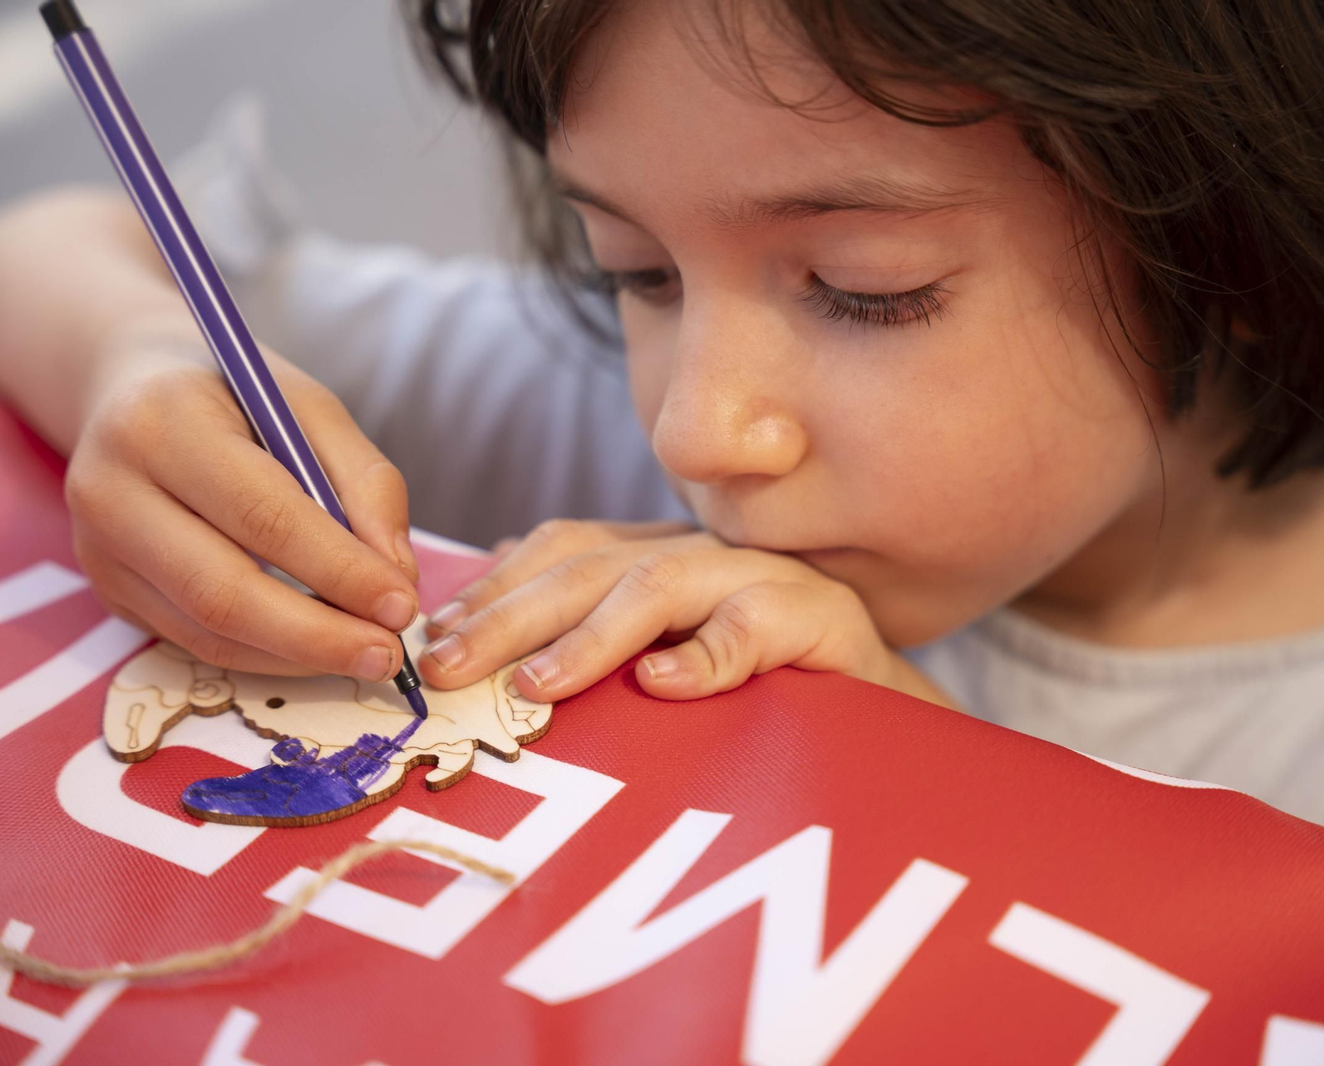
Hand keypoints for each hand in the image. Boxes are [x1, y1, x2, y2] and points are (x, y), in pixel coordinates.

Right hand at [65, 319, 420, 678]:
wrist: (128, 390)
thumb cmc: (233, 396)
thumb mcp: (308, 407)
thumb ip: (364, 483)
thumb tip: (397, 577)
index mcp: (163, 424)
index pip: (262, 515)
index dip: (339, 570)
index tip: (401, 605)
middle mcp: (112, 490)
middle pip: (222, 591)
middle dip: (317, 635)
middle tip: (388, 654)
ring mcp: (99, 550)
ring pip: (207, 631)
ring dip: (297, 656)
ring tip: (365, 655)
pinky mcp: (109, 591)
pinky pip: (194, 641)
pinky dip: (266, 655)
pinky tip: (316, 650)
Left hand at [417, 519, 959, 707]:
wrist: (887, 721)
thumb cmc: (764, 700)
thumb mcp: (669, 668)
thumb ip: (598, 642)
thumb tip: (491, 628)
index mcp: (664, 558)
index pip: (566, 550)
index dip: (498, 588)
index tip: (436, 639)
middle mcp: (705, 555)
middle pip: (592, 566)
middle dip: (513, 614)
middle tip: (449, 667)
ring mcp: (761, 579)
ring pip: (661, 585)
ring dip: (592, 635)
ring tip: (537, 683)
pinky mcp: (819, 617)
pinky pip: (755, 630)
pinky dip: (706, 658)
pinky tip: (663, 686)